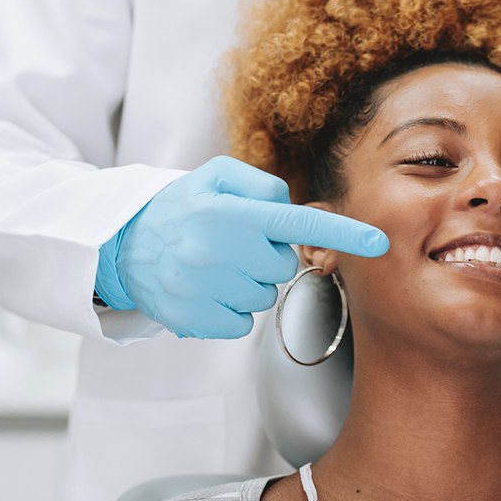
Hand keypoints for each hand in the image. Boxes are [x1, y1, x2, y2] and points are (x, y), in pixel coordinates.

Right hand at [96, 155, 387, 337]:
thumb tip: (291, 207)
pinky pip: (242, 322)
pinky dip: (230, 309)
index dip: (342, 233)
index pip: (296, 223)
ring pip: (263, 296)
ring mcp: (203, 289)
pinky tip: (206, 290)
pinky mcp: (196, 320)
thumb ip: (260, 185)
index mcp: (226, 213)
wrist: (123, 248)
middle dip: (265, 256)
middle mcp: (215, 251)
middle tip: (233, 245)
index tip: (378, 242)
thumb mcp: (215, 178)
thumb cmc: (180, 209)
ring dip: (247, 283)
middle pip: (281, 266)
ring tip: (214, 267)